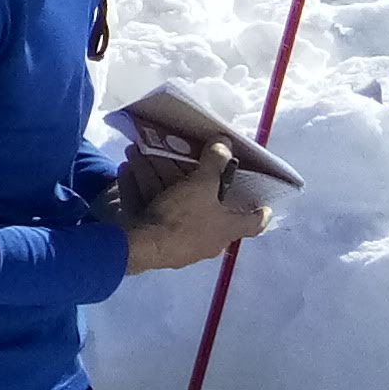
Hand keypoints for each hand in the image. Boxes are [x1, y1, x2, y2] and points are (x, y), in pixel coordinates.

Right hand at [123, 146, 268, 275]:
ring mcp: (180, 242)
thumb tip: (226, 142)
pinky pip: (151, 211)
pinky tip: (125, 171)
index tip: (263, 203)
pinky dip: (140, 191)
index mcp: (227, 229)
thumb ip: (215, 163)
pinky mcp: (154, 241)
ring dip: (154, 177)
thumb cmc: (183, 217)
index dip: (260, 211)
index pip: (254, 222)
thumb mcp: (202, 185)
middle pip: (200, 203)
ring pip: (171, 204)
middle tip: (174, 155)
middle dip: (183, 175)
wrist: (141, 247)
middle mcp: (208, 239)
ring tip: (138, 155)